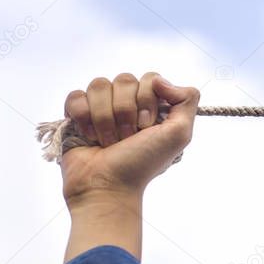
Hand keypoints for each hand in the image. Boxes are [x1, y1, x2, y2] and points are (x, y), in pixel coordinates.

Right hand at [61, 72, 199, 204]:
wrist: (107, 185)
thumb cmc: (143, 163)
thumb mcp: (179, 133)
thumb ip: (187, 99)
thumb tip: (160, 79)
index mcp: (152, 105)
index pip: (150, 78)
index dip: (147, 100)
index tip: (146, 126)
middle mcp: (127, 103)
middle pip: (124, 79)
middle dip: (126, 112)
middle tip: (127, 138)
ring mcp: (101, 108)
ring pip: (99, 85)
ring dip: (105, 118)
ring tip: (108, 141)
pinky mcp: (76, 114)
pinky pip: (76, 96)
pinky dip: (83, 118)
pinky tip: (89, 137)